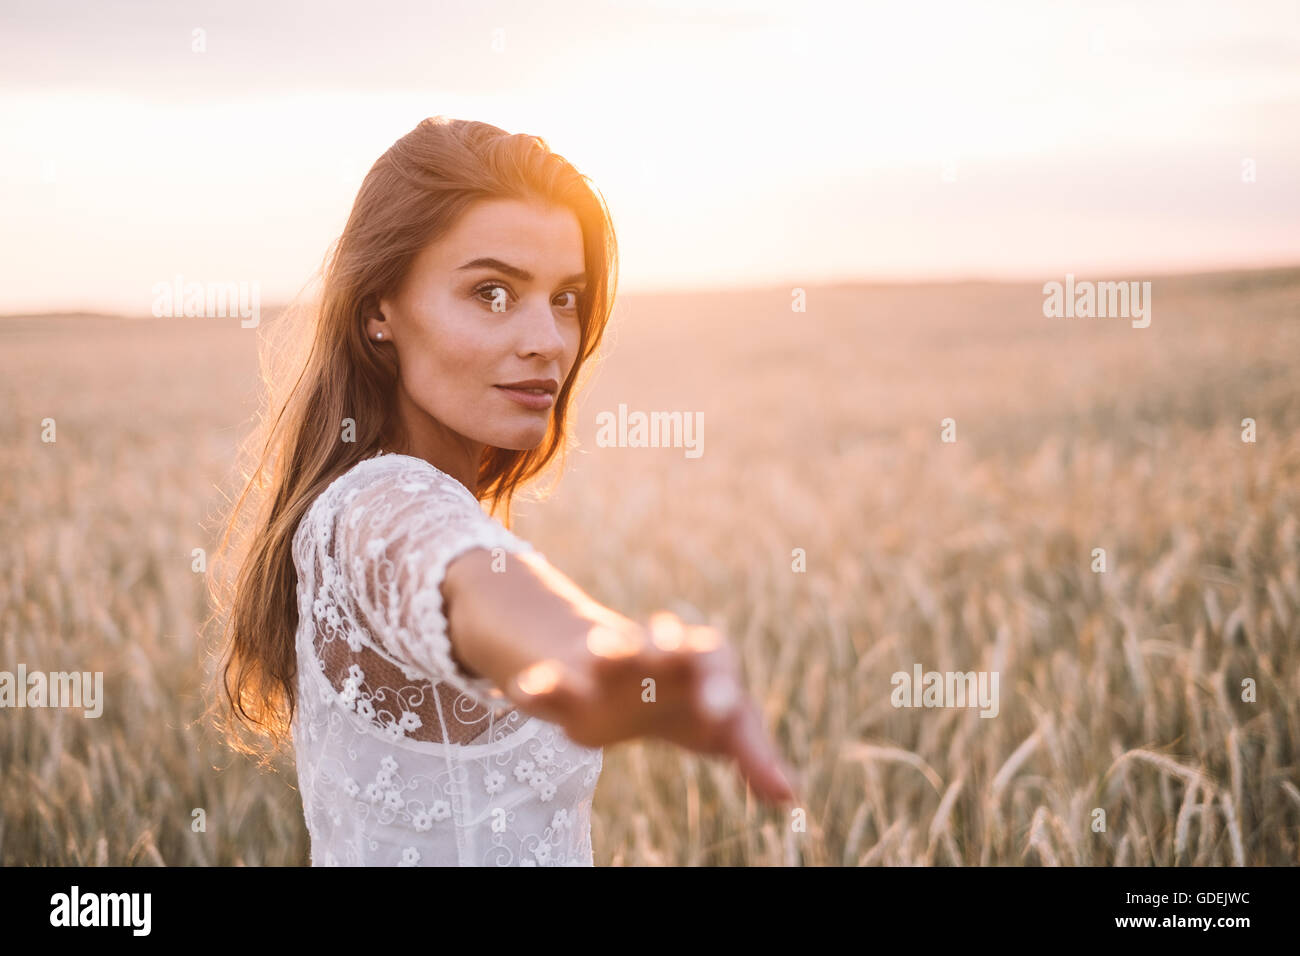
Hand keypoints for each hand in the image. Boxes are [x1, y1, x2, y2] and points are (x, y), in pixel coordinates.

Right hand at [508, 611, 799, 806]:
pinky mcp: (563, 675)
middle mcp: (654, 653)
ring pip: (607, 651)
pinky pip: (549, 679)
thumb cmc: (676, 702)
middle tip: (676, 663)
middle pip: (668, 646)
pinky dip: (540, 684)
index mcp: (697, 662)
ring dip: (608, 651)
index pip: (718, 668)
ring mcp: (606, 660)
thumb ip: (751, 755)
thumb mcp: (713, 727)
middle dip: (670, 652)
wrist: (605, 663)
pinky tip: (524, 691)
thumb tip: (790, 797)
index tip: (721, 717)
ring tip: (600, 657)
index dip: (720, 692)